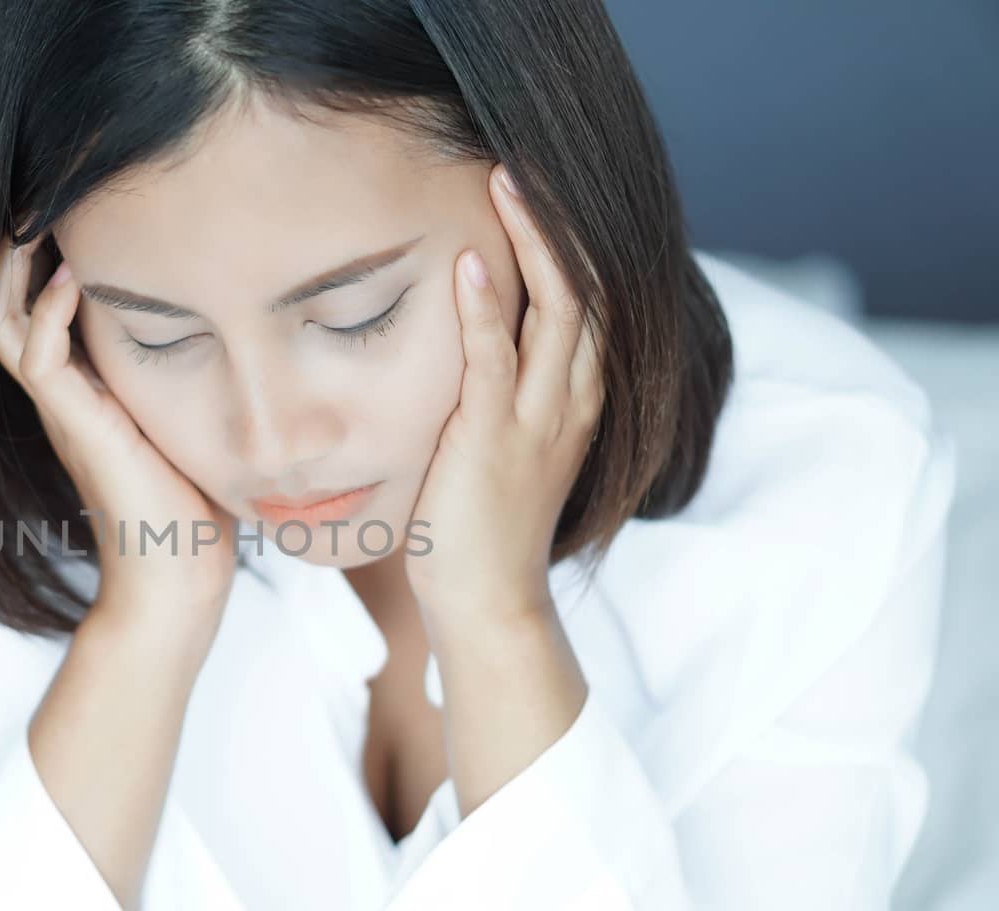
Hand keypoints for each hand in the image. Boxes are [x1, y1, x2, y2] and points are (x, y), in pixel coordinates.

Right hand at [0, 235, 239, 619]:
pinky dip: (50, 311)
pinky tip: (77, 274)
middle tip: (43, 193)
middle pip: (7, 305)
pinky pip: (38, 356)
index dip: (46, 258)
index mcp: (86, 393)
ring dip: (17, 268)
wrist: (181, 582)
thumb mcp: (194, 422)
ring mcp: (63, 412)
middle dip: (18, 250)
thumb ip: (196, 378)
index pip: (42, 309)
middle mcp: (64, 397)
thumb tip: (240, 331)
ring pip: (5, 322)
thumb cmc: (199, 512)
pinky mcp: (76, 426)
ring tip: (40, 215)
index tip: (79, 206)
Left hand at [405, 164, 603, 628]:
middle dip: (558, 220)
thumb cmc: (482, 526)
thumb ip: (499, 389)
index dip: (570, 238)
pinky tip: (468, 262)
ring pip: (557, 309)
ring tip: (506, 180)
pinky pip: (497, 362)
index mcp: (577, 396)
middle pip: (586, 286)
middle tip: (522, 160)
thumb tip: (469, 341)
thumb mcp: (503, 444)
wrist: (487, 603)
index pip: (590, 296)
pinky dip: (485, 309)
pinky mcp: (495, 442)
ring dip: (531, 240)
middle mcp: (572, 399)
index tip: (538, 185)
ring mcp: (539, 420)